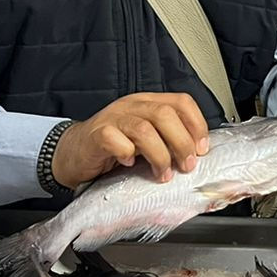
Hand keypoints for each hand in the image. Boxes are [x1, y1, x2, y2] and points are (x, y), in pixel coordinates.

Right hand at [50, 93, 209, 189]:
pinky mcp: (96, 135)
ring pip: (145, 129)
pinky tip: (129, 165)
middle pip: (165, 114)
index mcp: (148, 103)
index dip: (197, 125)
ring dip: (160, 156)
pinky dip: (127, 155)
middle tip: (186, 165)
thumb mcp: (146, 139)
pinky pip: (117, 141)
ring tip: (163, 174)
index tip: (202, 149)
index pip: (181, 102)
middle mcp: (132, 106)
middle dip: (182, 143)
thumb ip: (167, 139)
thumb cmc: (113, 148)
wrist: (73, 153)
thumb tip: (197, 153)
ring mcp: (113, 118)